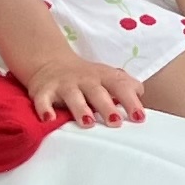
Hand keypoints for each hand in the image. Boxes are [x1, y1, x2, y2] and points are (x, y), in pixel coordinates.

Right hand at [20, 50, 149, 127]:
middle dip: (107, 107)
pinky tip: (48, 119)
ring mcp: (64, 84)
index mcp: (103, 77)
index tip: (139, 117)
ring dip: (80, 109)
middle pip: (97, 92)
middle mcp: (84, 79)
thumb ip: (126, 87)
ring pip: (72, 95)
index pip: (120, 86)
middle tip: (115, 122)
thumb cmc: (87, 78)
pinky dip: (44, 109)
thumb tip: (141, 97)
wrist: (50, 62)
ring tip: (88, 122)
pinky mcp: (43, 91)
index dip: (130, 101)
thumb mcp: (108, 78)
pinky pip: (43, 100)